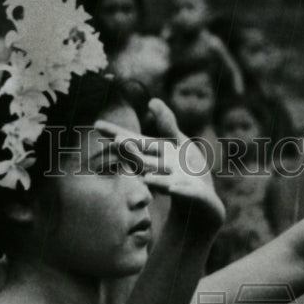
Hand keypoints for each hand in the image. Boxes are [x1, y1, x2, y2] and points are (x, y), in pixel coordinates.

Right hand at [95, 98, 224, 231]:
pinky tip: (174, 188)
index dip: (117, 134)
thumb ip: (167, 125)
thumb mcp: (180, 143)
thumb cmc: (189, 171)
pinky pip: (187, 194)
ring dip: (153, 176)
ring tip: (143, 173)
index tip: (97, 124)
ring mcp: (177, 185)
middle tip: (117, 141)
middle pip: (143, 161)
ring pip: (162, 180)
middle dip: (131, 152)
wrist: (205, 203)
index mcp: (155, 156)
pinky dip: (181, 191)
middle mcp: (161, 172)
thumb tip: (152, 101)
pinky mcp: (195, 196)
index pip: (135, 143)